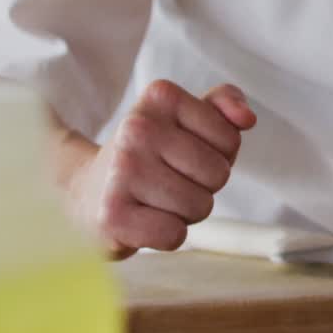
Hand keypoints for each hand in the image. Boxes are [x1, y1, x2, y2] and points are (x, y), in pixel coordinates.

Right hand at [65, 80, 256, 257]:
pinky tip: (144, 220)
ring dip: (186, 212)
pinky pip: (175, 235)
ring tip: (156, 199)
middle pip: (218, 175)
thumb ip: (224, 104)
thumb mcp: (186, 118)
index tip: (184, 153)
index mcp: (160, 97)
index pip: (230, 140)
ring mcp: (122, 171)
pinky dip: (167, 235)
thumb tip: (247, 118)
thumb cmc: (150, 155)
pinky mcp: (112, 215)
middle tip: (170, 180)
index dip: (218, 155)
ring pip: (200, 206)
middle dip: (203, 186)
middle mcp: (137, 128)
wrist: (85, 192)